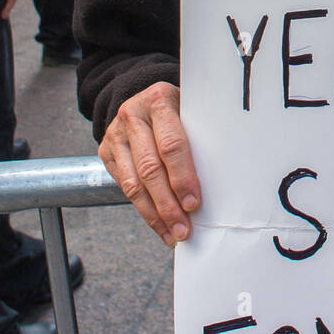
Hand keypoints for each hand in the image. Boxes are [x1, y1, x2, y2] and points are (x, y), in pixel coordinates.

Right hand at [98, 82, 200, 246]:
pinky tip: (159, 225)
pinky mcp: (106, 152)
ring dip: (154, 214)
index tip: (194, 203)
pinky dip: (144, 210)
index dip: (183, 177)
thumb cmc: (180, 110)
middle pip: (150, 169)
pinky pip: (124, 187)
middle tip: (183, 229)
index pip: (172, 145)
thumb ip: (203, 135)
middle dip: (168, 204)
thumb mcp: (191, 111)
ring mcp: (116, 134)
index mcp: (159, 100)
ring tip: (172, 234)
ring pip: (133, 183)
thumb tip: (227, 180)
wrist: (144, 99)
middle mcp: (133, 115)